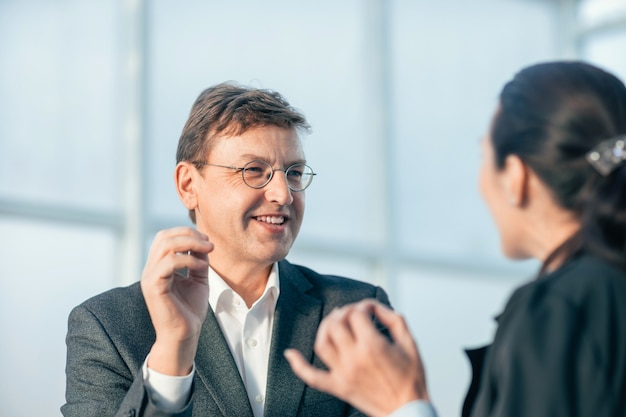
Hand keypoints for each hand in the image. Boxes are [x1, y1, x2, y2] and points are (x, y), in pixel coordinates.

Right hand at [140, 227, 213, 375]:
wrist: (184, 335)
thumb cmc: (189, 310)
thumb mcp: (198, 279)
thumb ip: (198, 260)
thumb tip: (203, 242)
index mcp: (159, 266)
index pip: (166, 237)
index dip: (186, 233)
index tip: (207, 241)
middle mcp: (151, 269)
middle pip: (164, 237)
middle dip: (188, 234)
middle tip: (209, 244)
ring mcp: (150, 277)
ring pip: (165, 245)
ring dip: (190, 243)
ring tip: (208, 251)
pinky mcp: (153, 286)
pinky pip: (168, 263)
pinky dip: (188, 260)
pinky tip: (201, 267)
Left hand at [285, 299, 428, 416]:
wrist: (407, 410)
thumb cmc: (411, 378)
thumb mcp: (410, 343)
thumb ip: (393, 318)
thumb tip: (374, 307)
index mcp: (373, 346)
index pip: (356, 313)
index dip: (363, 306)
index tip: (369, 310)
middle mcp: (354, 358)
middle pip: (335, 324)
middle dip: (343, 313)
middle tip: (352, 314)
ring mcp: (343, 373)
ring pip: (321, 343)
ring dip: (325, 328)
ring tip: (335, 324)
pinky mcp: (338, 387)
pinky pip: (312, 376)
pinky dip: (298, 365)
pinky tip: (291, 353)